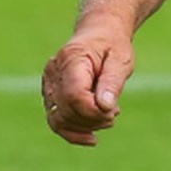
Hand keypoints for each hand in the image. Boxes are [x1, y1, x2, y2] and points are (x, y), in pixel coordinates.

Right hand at [41, 21, 134, 145]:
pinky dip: (72, 131)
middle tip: (115, 113)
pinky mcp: (50, 93)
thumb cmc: (113, 45)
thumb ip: (112, 82)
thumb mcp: (121, 59)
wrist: (100, 32)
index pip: (74, 95)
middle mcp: (54, 72)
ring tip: (109, 118)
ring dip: (85, 126)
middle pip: (67, 110)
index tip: (114, 111)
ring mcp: (48, 83)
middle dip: (93, 119)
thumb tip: (104, 108)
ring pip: (58, 119)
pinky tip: (91, 138)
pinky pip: (55, 119)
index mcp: (72, 59)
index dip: (93, 111)